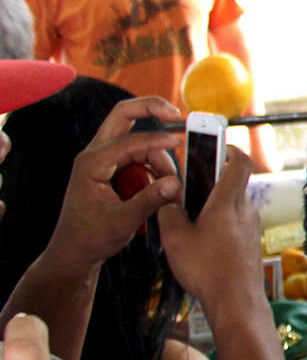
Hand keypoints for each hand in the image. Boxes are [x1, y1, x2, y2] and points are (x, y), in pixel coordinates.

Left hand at [43, 97, 183, 273]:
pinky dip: (154, 166)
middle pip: (123, 117)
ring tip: (169, 185)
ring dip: (158, 155)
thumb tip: (175, 183)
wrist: (74, 251)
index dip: (156, 140)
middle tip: (177, 113)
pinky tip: (161, 186)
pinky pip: (140, 156)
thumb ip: (149, 201)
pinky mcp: (113, 168)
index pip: (128, 140)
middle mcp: (94, 155)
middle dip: (150, 109)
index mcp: (91, 164)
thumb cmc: (90, 237)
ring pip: (138, 140)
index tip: (180, 142)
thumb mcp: (122, 222)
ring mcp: (103, 160)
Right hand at [156, 147, 264, 324]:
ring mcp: (251, 226)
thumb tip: (168, 199)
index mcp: (228, 201)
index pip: (240, 161)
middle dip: (210, 180)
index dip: (228, 148)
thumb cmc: (207, 269)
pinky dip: (219, 222)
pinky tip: (201, 239)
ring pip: (231, 204)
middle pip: (232, 182)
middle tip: (187, 186)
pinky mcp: (250, 242)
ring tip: (189, 217)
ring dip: (213, 204)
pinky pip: (234, 222)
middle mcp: (245, 209)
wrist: (236, 302)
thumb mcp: (175, 238)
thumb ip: (168, 212)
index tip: (212, 145)